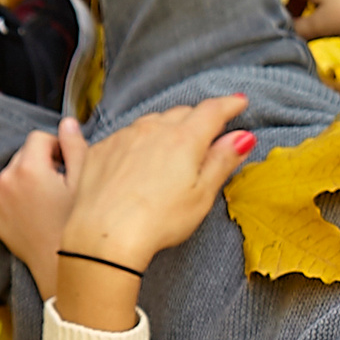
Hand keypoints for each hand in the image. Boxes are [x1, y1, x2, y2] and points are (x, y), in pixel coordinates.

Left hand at [0, 120, 87, 302]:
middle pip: (24, 154)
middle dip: (42, 164)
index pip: (39, 137)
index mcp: (28, 169)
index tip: (69, 168)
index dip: (58, 148)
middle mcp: (5, 181)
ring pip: (14, 173)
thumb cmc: (78, 228)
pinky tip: (35, 213)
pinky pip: (3, 193)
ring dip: (29, 179)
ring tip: (48, 203)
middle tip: (61, 188)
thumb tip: (68, 122)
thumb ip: (76, 147)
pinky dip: (17, 197)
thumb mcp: (86, 185)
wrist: (61, 269)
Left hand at [58, 94, 254, 272]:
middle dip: (196, 119)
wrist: (104, 237)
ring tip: (169, 147)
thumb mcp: (201, 196)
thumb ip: (222, 161)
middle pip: (180, 114)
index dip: (229, 105)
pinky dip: (123, 138)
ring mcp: (121, 138)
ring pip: (149, 122)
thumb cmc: (158, 222)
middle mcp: (151, 130)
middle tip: (206, 133)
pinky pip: (113, 135)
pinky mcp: (97, 151)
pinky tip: (100, 141)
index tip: (239, 102)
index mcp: (183, 140)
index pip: (212, 112)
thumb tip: (242, 137)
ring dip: (163, 129)